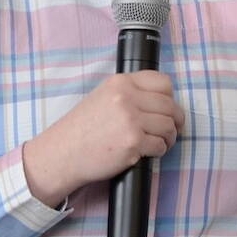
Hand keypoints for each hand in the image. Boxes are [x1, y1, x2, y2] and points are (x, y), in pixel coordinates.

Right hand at [22, 71, 185, 206]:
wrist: (62, 153)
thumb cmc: (81, 129)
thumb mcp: (103, 97)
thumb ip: (129, 93)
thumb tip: (161, 99)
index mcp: (121, 82)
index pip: (162, 82)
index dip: (170, 98)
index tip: (168, 108)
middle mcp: (127, 97)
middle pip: (169, 106)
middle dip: (175, 120)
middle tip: (171, 130)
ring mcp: (131, 120)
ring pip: (168, 126)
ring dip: (169, 137)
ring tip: (160, 142)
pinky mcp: (133, 142)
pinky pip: (160, 145)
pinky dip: (159, 151)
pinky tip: (148, 152)